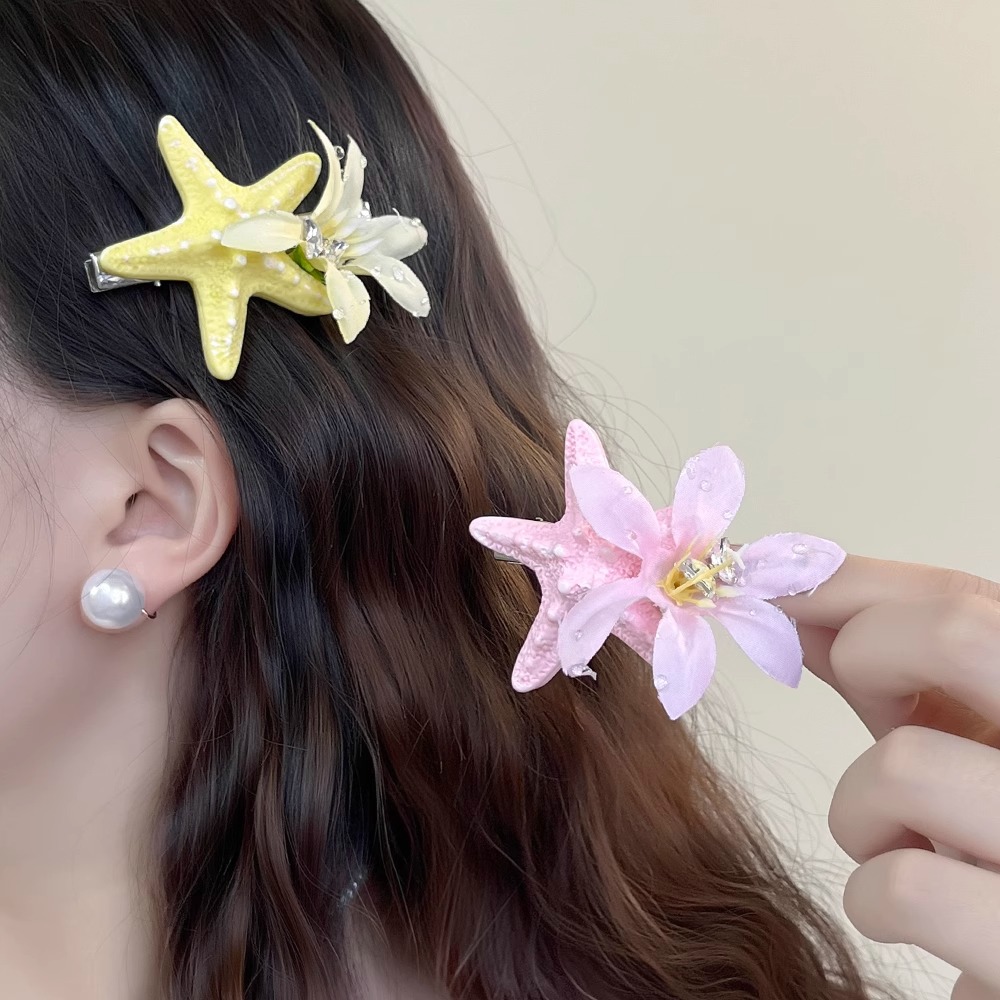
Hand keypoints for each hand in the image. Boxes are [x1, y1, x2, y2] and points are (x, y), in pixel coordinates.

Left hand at [779, 557, 999, 999]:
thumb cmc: (989, 842)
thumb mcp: (956, 740)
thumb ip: (890, 671)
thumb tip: (791, 599)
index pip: (964, 600)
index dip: (848, 583)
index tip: (772, 585)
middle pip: (957, 631)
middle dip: (868, 651)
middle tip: (863, 703)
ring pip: (904, 765)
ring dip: (859, 809)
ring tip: (890, 843)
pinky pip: (904, 887)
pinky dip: (871, 898)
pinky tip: (903, 912)